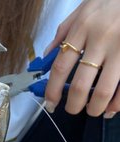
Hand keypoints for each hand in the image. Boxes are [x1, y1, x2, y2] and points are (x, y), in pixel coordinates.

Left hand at [44, 0, 119, 117]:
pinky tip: (112, 108)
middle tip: (72, 109)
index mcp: (83, 27)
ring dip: (95, 108)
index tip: (51, 103)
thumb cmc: (111, 0)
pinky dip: (117, 103)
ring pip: (103, 90)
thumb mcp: (84, 7)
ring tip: (92, 110)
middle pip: (80, 84)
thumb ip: (65, 30)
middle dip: (73, 105)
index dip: (52, 90)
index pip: (60, 66)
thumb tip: (47, 54)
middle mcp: (101, 38)